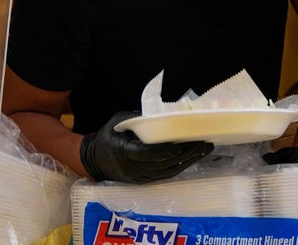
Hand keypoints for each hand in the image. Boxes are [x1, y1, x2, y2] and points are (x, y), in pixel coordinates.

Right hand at [79, 111, 213, 183]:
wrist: (94, 160)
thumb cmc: (108, 136)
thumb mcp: (118, 122)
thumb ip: (136, 120)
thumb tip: (159, 116)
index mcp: (122, 150)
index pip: (146, 154)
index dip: (164, 152)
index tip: (179, 146)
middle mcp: (131, 167)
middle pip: (162, 164)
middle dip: (184, 155)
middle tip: (202, 144)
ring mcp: (138, 177)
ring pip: (166, 172)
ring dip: (187, 161)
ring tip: (203, 150)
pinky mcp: (143, 181)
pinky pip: (165, 175)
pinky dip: (180, 166)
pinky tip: (192, 157)